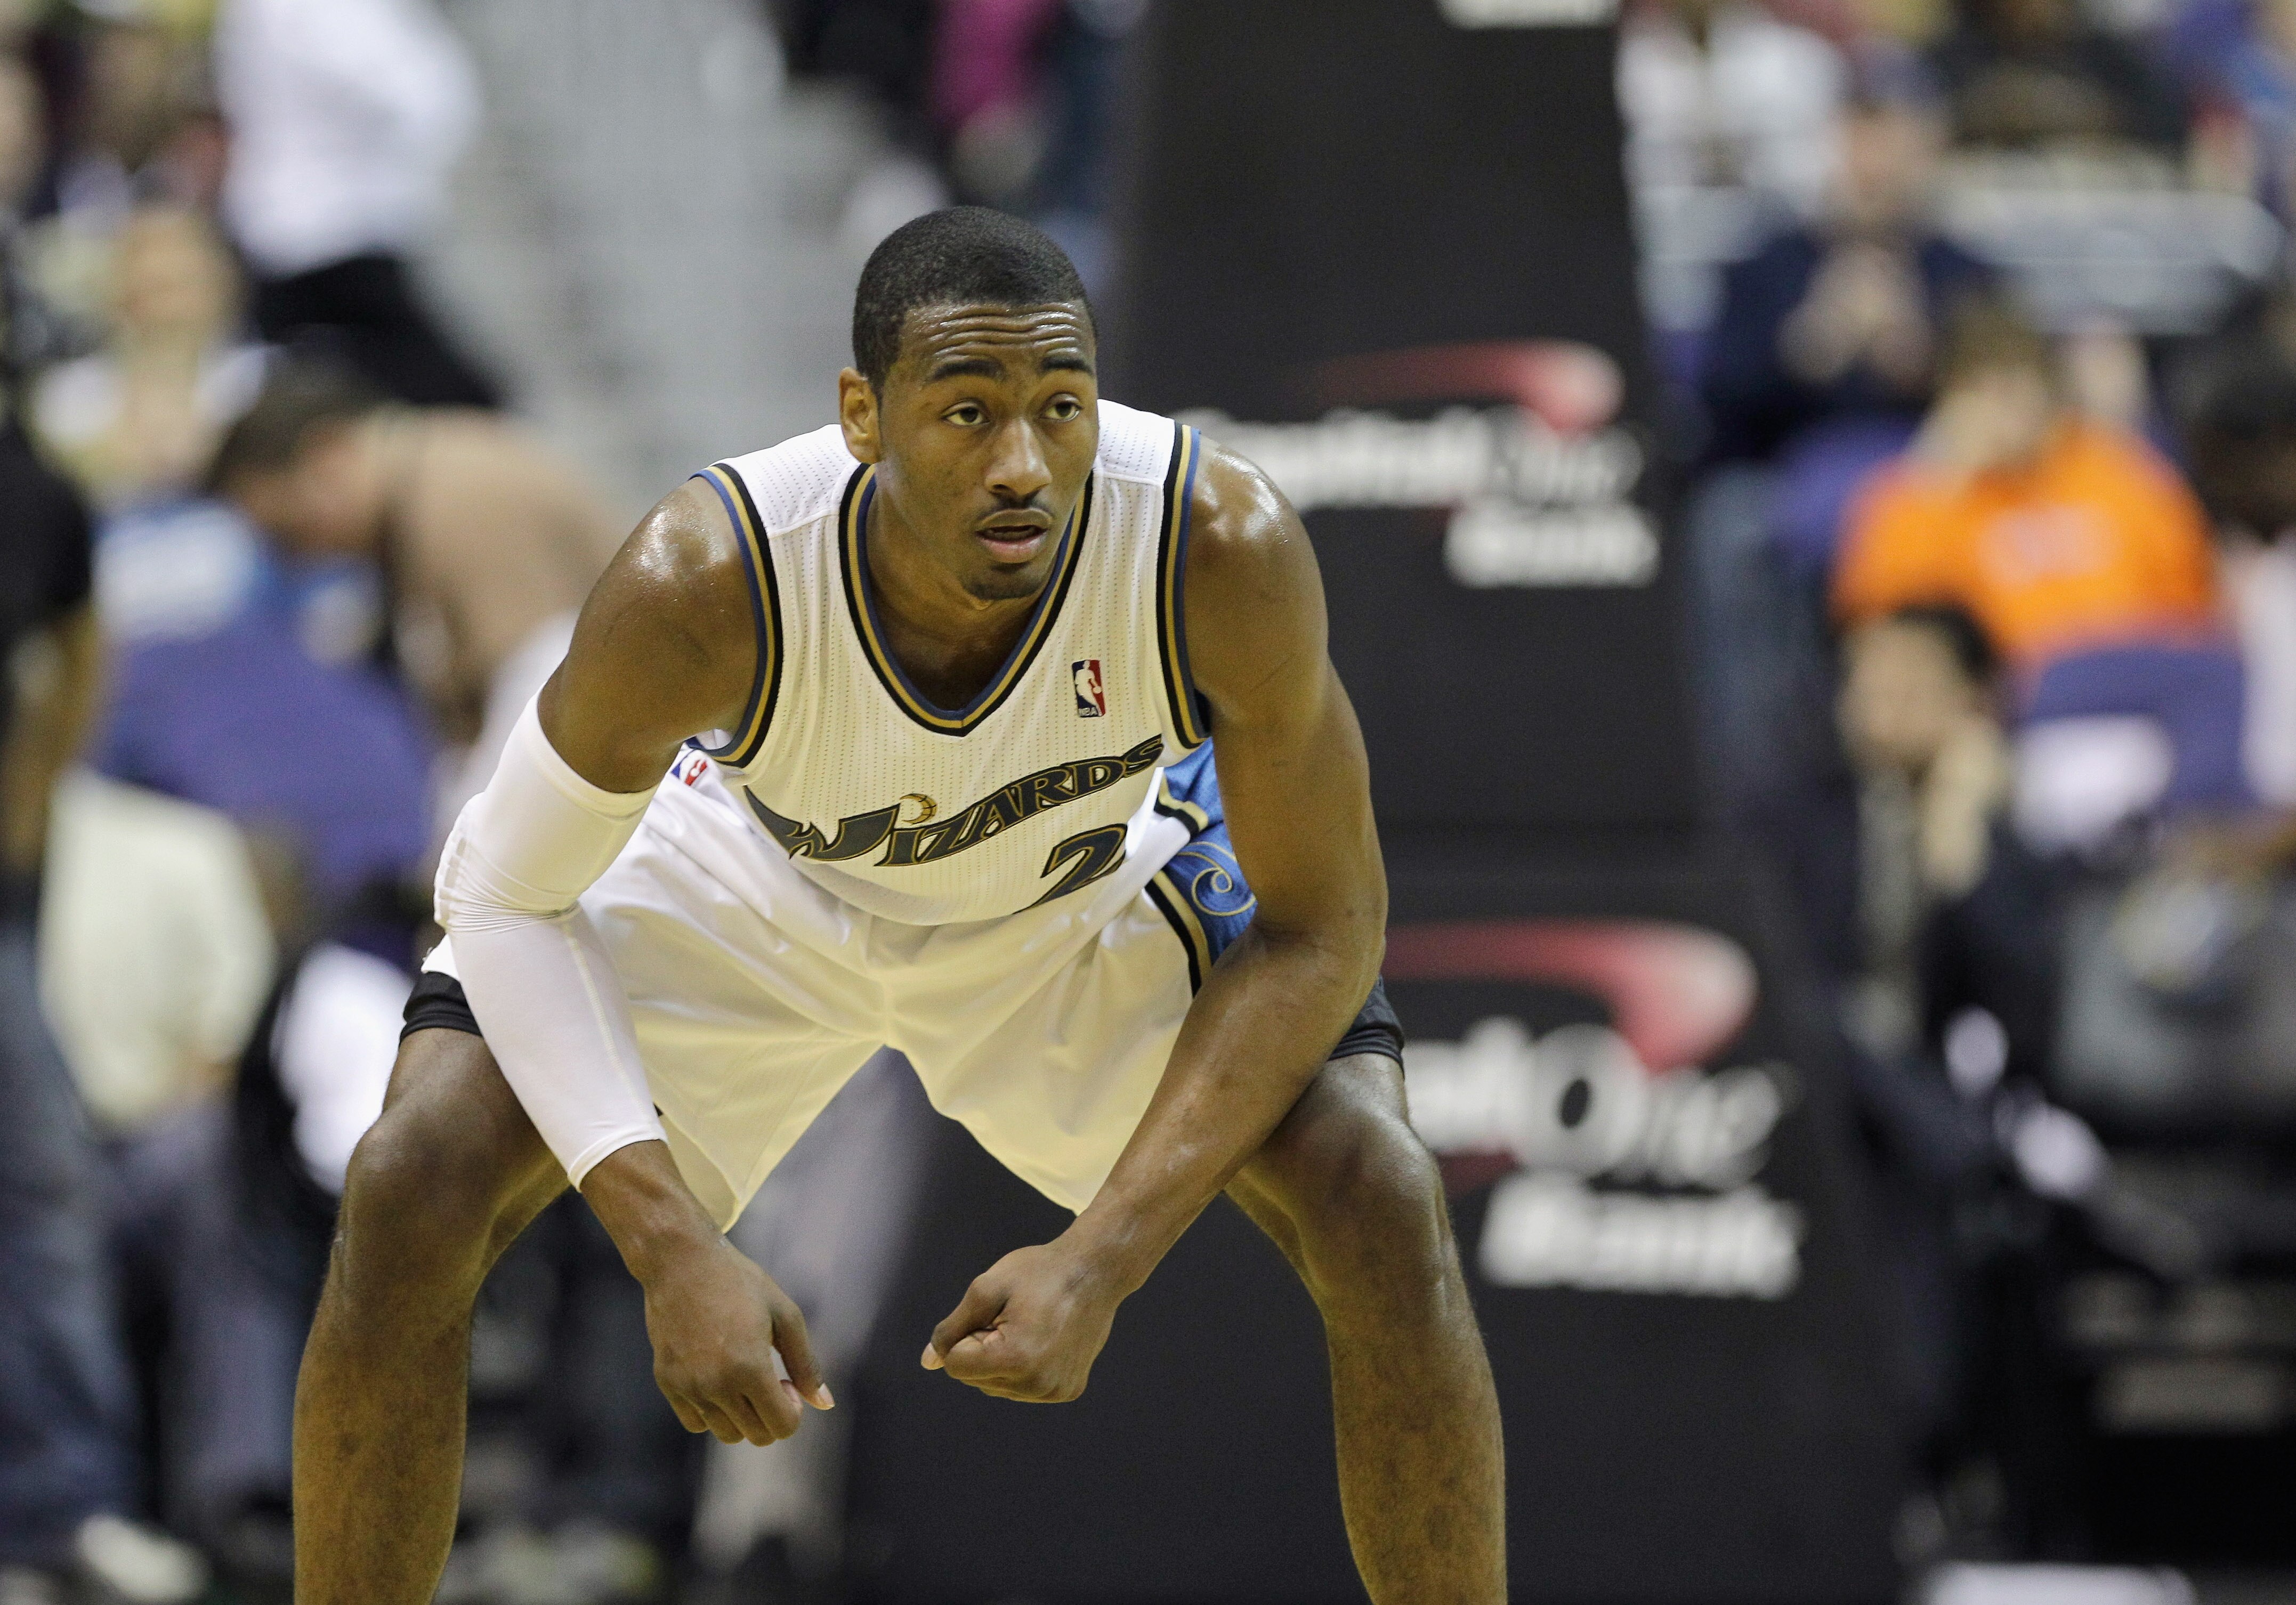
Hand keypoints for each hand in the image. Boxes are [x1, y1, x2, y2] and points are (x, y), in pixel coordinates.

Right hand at [638, 1232, 833, 1443]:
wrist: (682, 1262)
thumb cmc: (740, 1282)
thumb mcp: (784, 1315)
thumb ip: (806, 1364)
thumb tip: (825, 1404)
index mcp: (749, 1368)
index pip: (782, 1427)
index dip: (793, 1410)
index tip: (787, 1382)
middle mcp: (715, 1384)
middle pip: (756, 1436)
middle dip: (771, 1414)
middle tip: (769, 1377)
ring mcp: (687, 1386)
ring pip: (726, 1434)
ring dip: (743, 1416)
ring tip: (743, 1377)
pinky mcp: (667, 1383)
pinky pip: (696, 1423)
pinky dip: (712, 1413)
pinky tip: (718, 1378)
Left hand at [921, 1236, 1122, 1402]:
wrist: (1096, 1271)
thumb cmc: (1040, 1272)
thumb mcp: (986, 1288)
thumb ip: (952, 1328)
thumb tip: (928, 1362)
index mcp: (1015, 1359)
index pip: (955, 1364)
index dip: (964, 1334)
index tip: (992, 1312)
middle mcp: (1036, 1385)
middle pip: (974, 1379)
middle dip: (981, 1348)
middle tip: (1012, 1316)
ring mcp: (1054, 1391)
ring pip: (996, 1386)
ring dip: (1000, 1359)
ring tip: (1028, 1326)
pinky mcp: (1066, 1391)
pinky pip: (1022, 1388)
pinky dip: (1022, 1367)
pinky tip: (1042, 1340)